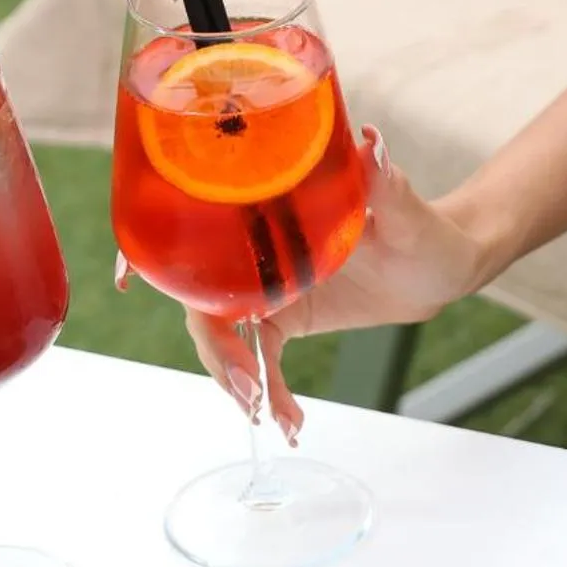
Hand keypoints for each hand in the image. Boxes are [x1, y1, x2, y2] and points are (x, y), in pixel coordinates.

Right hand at [185, 128, 487, 438]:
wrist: (439, 267)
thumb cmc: (424, 228)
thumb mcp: (407, 211)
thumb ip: (386, 184)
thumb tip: (371, 144)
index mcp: (269, 212)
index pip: (195, 224)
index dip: (154, 250)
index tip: (127, 282)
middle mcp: (255, 247)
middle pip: (203, 298)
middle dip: (216, 349)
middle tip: (250, 390)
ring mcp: (264, 285)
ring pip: (224, 337)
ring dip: (237, 381)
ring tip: (270, 415)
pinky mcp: (282, 317)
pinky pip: (256, 359)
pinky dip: (266, 394)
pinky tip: (290, 422)